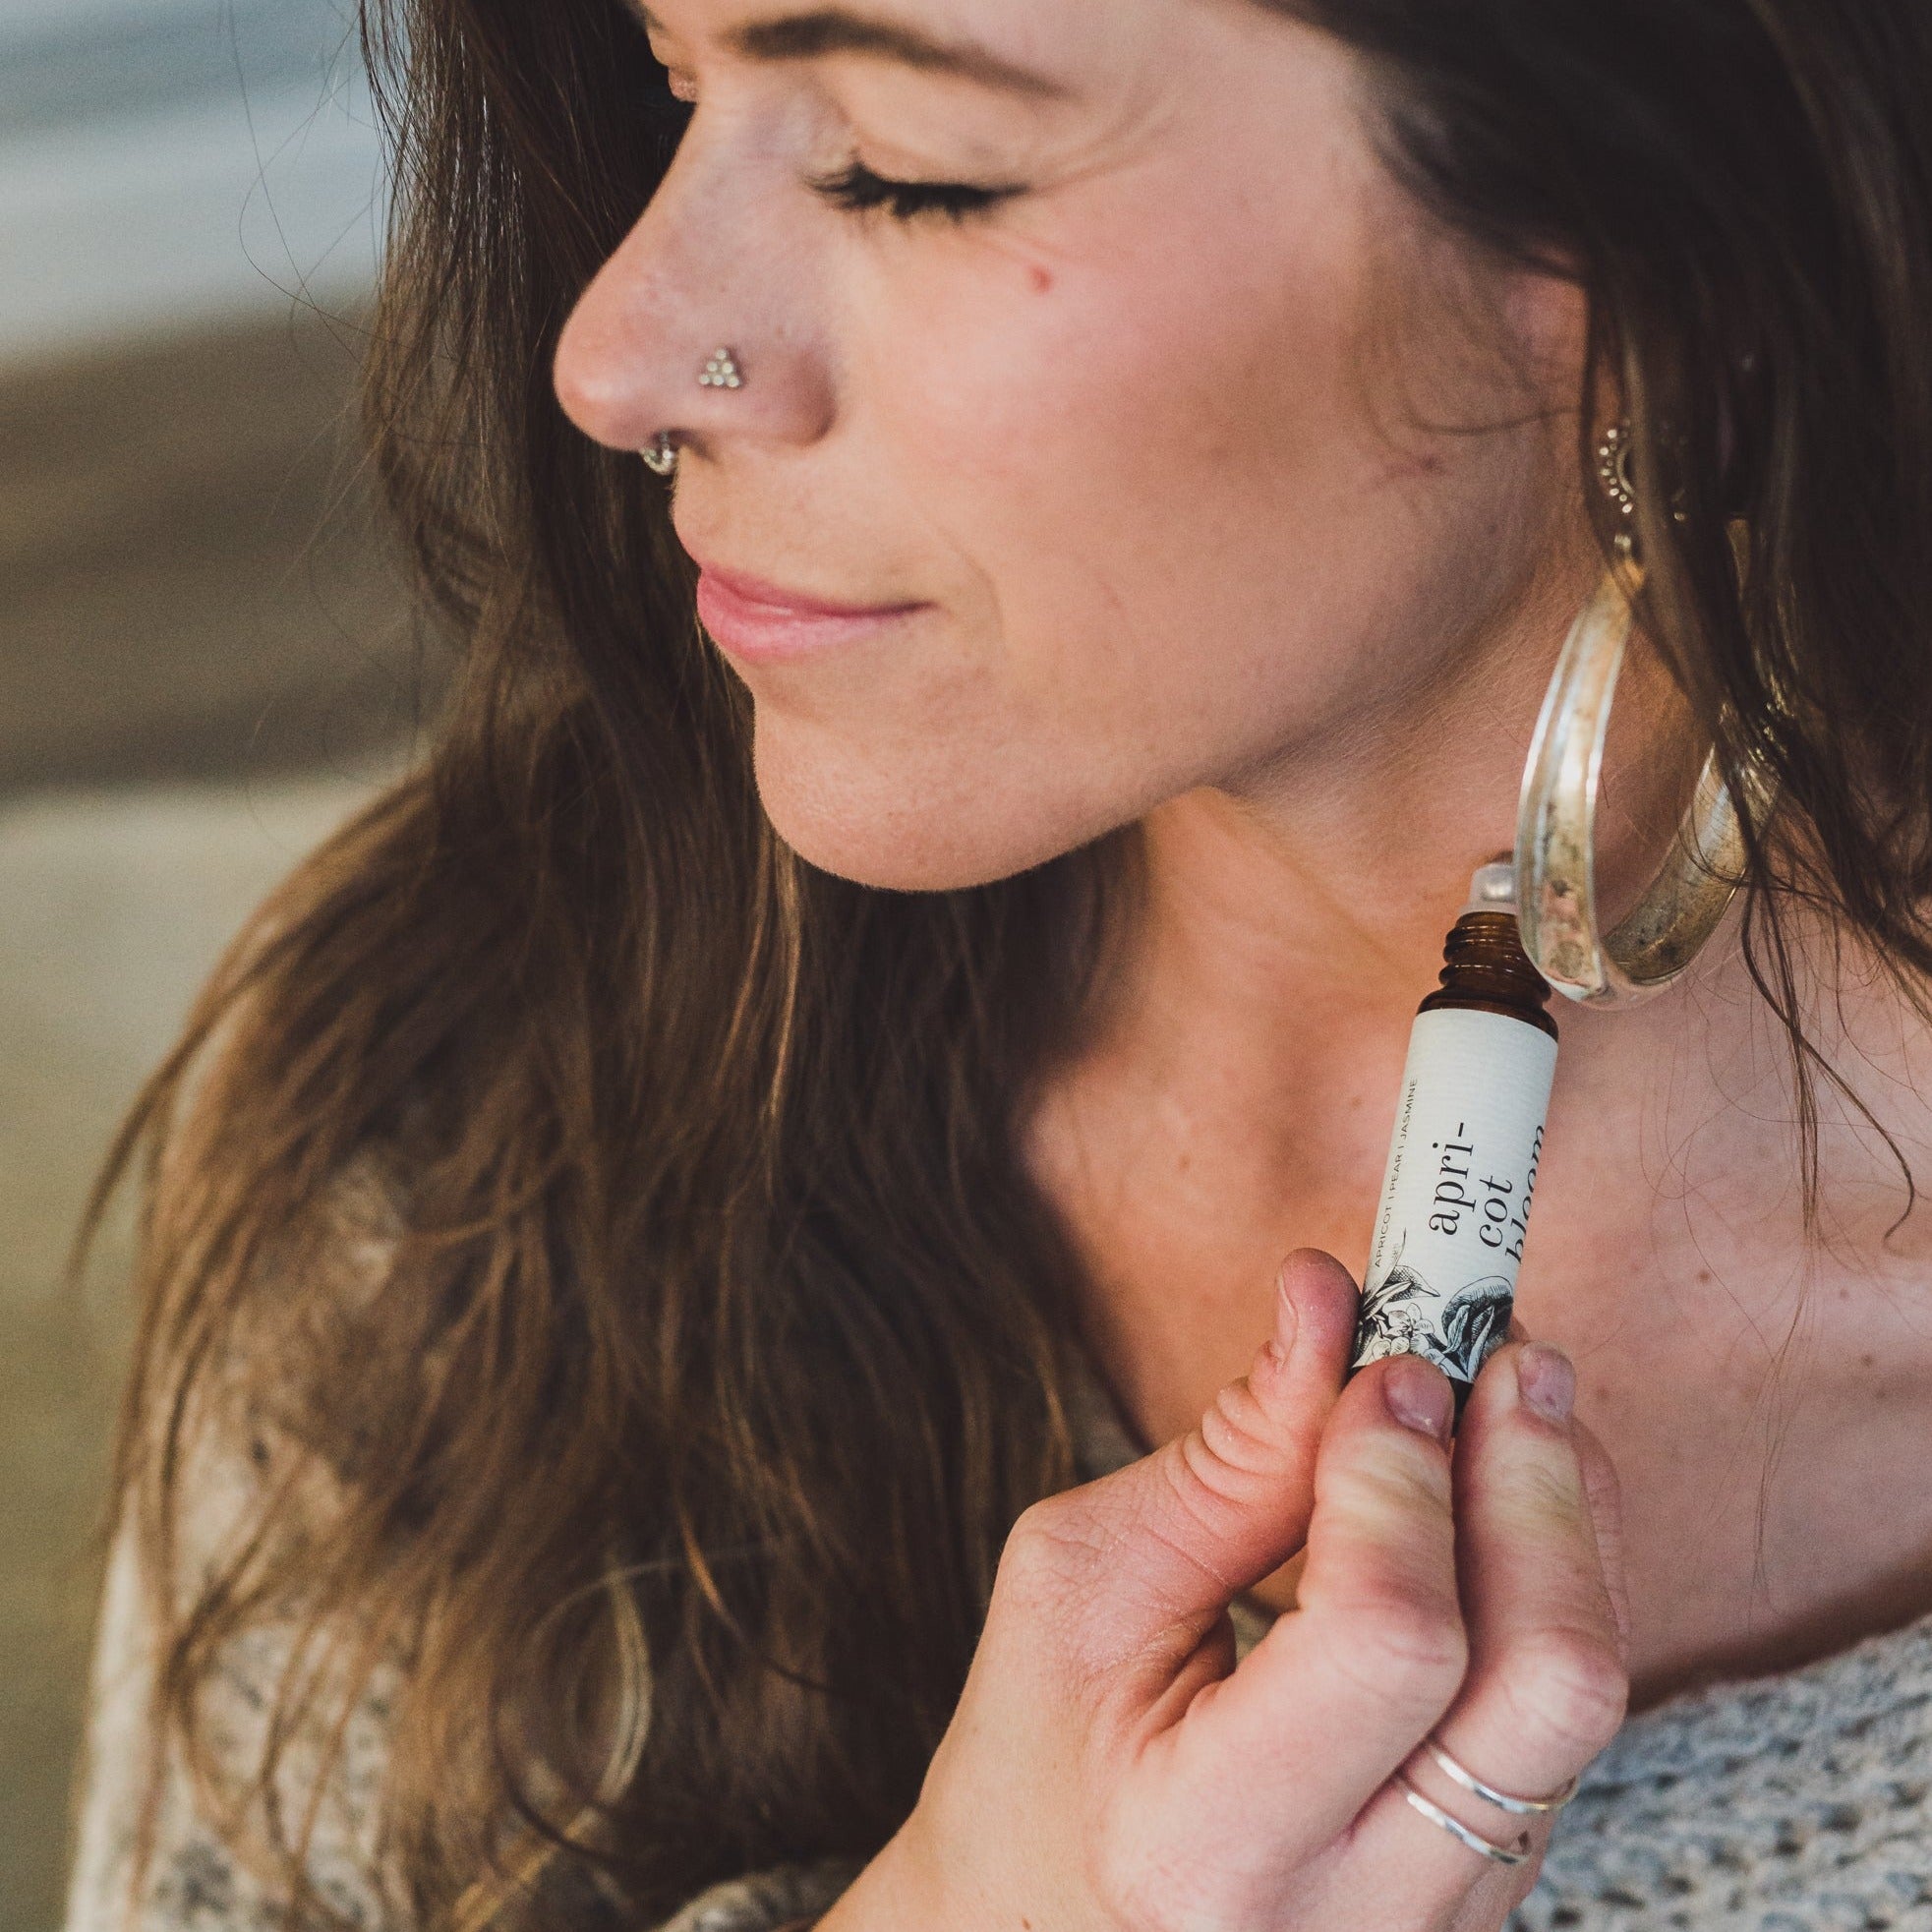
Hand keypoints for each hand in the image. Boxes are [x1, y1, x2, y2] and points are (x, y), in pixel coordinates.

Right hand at [824, 1250, 1628, 1931]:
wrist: (1047, 1921)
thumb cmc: (1036, 1754)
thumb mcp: (1083, 1586)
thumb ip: (1229, 1454)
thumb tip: (1329, 1305)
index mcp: (1214, 1845)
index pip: (1388, 1644)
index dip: (1401, 1476)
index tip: (1383, 1361)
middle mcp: (1363, 1914)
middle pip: (1546, 1683)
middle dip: (1536, 1480)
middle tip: (1497, 1349)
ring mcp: (1445, 1915)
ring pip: (1579, 1696)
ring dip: (1561, 1511)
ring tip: (1503, 1393)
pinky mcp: (1490, 1880)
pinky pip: (1559, 1713)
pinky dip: (1548, 1573)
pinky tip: (1494, 1492)